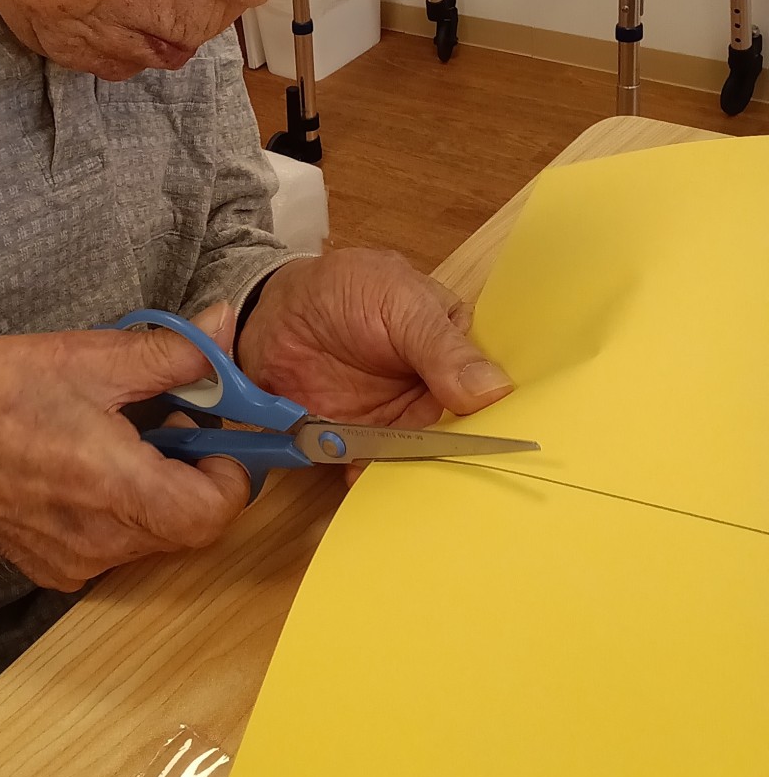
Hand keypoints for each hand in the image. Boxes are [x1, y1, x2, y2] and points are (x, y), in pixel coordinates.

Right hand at [0, 304, 248, 591]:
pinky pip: (115, 542)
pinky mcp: (57, 567)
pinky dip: (120, 506)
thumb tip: (223, 328)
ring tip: (124, 436)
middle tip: (173, 422)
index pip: (218, 510)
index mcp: (120, 489)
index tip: (215, 429)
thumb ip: (166, 352)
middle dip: (195, 472)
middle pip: (191, 524)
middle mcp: (106, 540)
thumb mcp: (84, 358)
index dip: (233, 469)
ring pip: (154, 533)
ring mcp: (81, 561)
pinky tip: (88, 465)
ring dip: (158, 487)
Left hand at [237, 251, 512, 462]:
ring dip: (411, 473)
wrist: (274, 308)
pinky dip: (368, 477)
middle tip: (455, 481)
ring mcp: (396, 415)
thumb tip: (496, 392)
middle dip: (454, 459)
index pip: (488, 391)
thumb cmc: (344, 288)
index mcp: (455, 347)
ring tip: (407, 488)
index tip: (503, 449)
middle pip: (458, 434)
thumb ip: (443, 348)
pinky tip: (363, 482)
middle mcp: (433, 388)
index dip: (498, 421)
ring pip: (416, 456)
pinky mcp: (358, 437)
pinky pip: (371, 465)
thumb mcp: (401, 303)